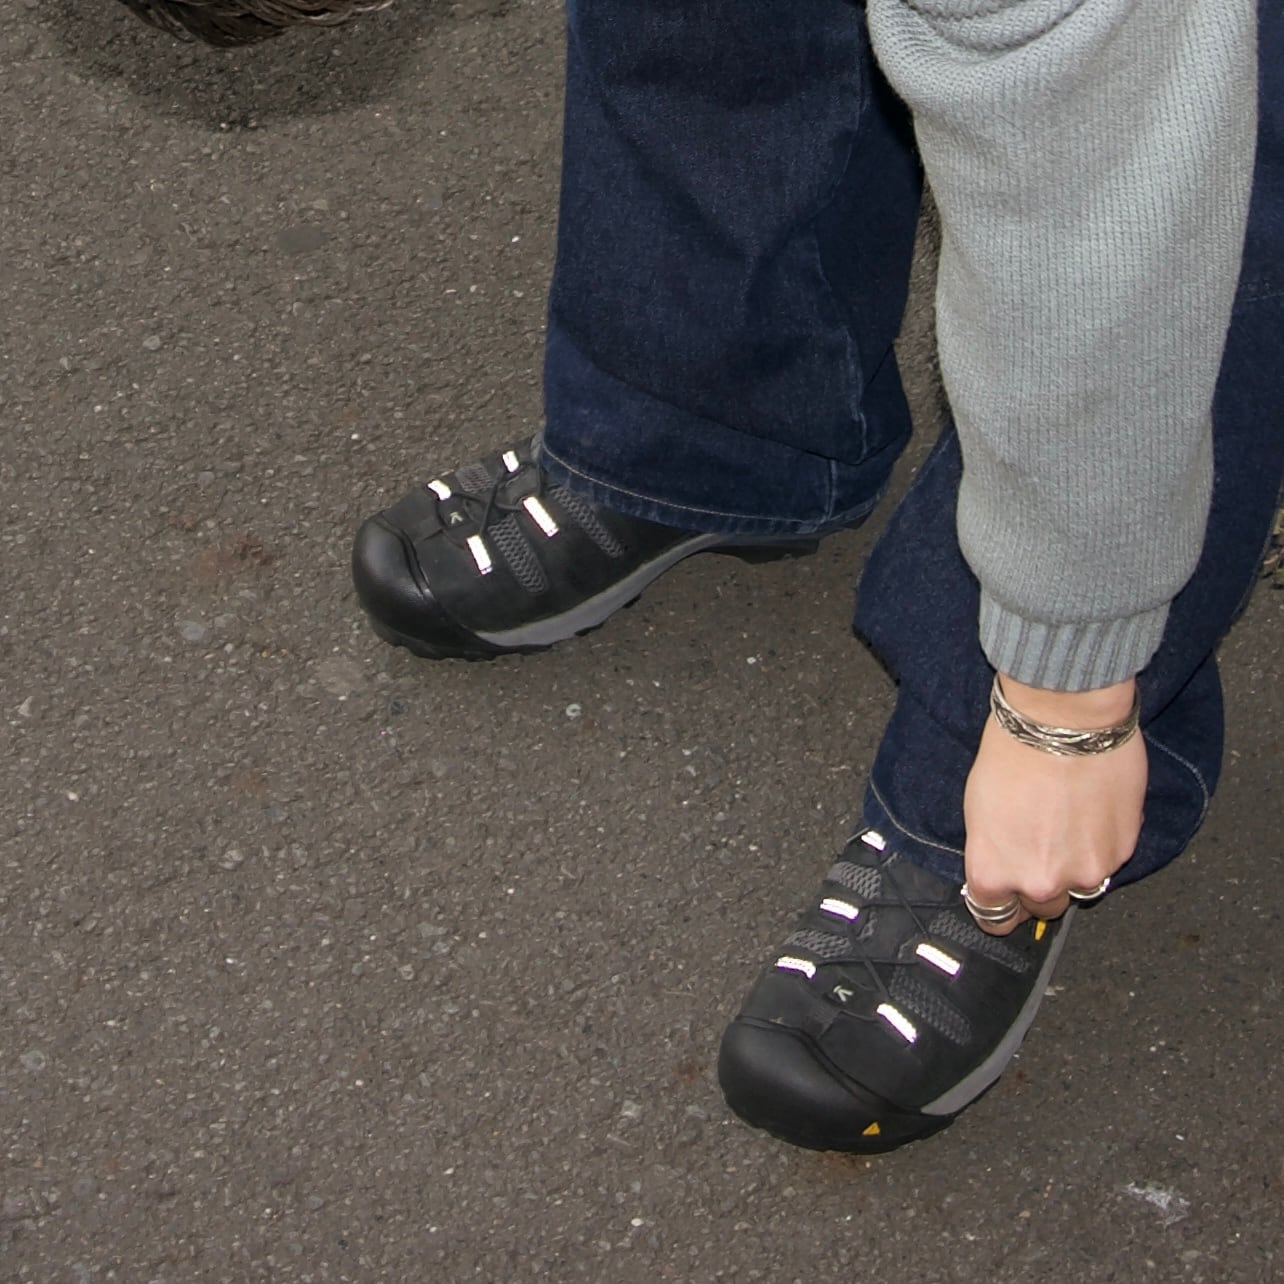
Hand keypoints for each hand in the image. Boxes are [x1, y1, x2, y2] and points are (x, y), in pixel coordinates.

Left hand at [962, 675, 1145, 934]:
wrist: (1063, 722)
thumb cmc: (1011, 754)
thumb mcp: (978, 810)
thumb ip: (994, 852)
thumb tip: (1005, 868)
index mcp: (995, 873)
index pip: (993, 917)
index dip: (999, 906)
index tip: (1004, 898)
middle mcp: (1040, 882)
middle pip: (1042, 907)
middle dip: (1039, 885)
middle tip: (1040, 850)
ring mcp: (1085, 872)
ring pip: (1080, 888)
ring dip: (1074, 868)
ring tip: (1068, 827)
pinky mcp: (1121, 852)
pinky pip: (1108, 861)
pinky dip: (1101, 844)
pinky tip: (1090, 811)